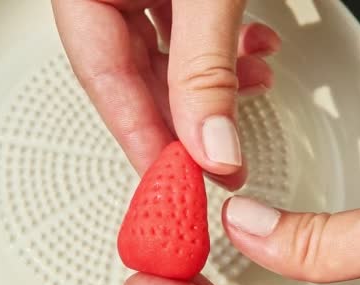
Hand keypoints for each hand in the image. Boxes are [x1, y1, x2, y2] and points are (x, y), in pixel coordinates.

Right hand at [52, 0, 280, 189]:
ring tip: (253, 86)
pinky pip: (184, 26)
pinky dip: (220, 46)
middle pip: (136, 75)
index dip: (142, 139)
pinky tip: (251, 49)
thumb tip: (213, 145)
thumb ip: (206, 68)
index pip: (105, 80)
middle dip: (190, 117)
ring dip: (213, 81)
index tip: (173, 183)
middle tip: (221, 160)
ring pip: (165, 53)